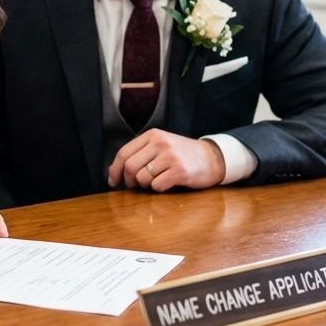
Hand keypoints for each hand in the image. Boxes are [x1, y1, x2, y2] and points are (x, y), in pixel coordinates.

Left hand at [107, 130, 225, 192]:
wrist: (212, 158)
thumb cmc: (182, 155)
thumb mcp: (160, 146)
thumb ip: (139, 154)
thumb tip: (113, 171)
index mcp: (152, 135)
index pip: (123, 153)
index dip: (115, 170)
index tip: (113, 181)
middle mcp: (160, 143)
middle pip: (130, 167)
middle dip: (129, 181)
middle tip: (136, 186)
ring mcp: (170, 156)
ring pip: (142, 178)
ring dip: (145, 186)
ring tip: (156, 182)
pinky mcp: (180, 171)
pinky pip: (157, 186)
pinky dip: (158, 190)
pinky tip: (167, 184)